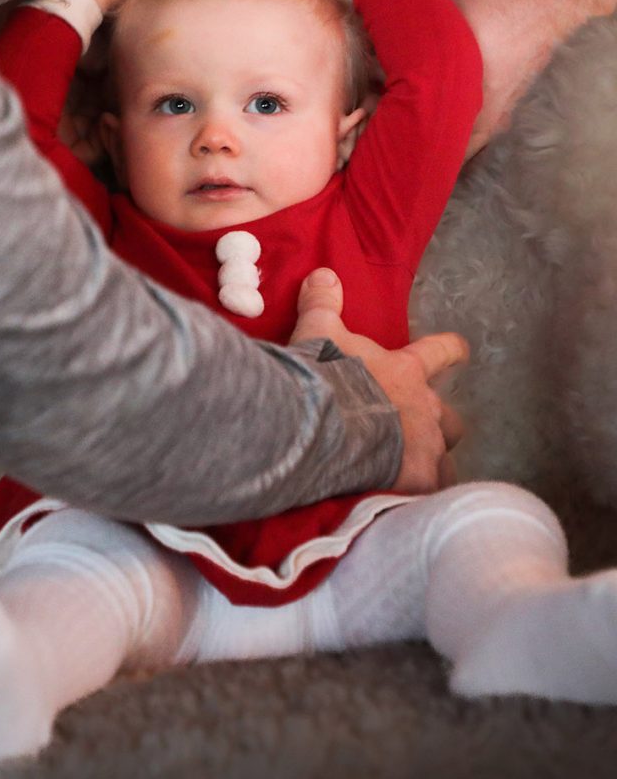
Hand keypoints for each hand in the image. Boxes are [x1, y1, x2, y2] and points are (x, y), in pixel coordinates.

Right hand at [291, 268, 468, 493]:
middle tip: (427, 430)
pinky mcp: (416, 483)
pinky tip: (408, 505)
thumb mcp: (317, 332)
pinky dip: (420, 498)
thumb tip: (324, 273)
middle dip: (443, 423)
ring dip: (432, 463)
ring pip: (445, 459)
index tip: (461, 349)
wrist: (324, 425)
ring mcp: (425, 449)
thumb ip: (322, 303)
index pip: (440, 352)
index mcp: (406, 372)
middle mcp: (424, 410)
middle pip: (451, 418)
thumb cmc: (325, 375)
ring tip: (415, 476)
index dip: (450, 350)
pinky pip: (429, 495)